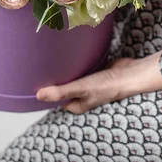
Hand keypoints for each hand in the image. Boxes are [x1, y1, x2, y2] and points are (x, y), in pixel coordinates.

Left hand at [36, 52, 161, 113]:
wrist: (129, 73)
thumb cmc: (107, 85)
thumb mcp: (81, 89)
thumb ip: (60, 92)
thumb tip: (38, 96)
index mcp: (77, 105)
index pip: (55, 101)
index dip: (45, 93)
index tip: (32, 83)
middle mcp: (81, 96)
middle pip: (62, 89)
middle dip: (52, 81)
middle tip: (37, 68)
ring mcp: (87, 84)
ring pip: (70, 79)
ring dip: (62, 72)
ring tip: (46, 60)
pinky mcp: (92, 73)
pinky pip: (78, 69)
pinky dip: (72, 65)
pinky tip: (64, 56)